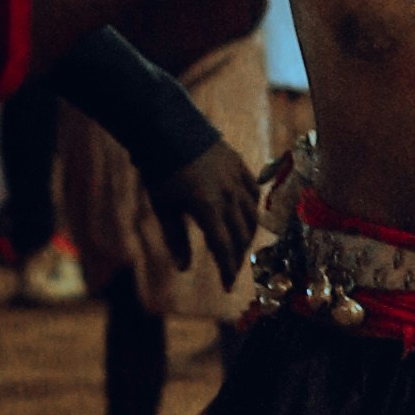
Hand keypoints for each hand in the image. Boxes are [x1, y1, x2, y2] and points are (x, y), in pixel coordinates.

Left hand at [156, 137, 260, 286]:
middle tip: (231, 269)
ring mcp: (237, 179)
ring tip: (239, 246)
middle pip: (241, 235)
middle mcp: (229, 195)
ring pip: (252, 215)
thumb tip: (184, 268)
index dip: (227, 270)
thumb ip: (176, 238)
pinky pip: (253, 192)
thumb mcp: (164, 207)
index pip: (224, 248)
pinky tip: (247, 215)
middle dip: (237, 256)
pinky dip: (252, 208)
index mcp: (209, 208)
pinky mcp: (239, 165)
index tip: (228, 287)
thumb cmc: (161, 169)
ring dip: (247, 235)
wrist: (169, 127)